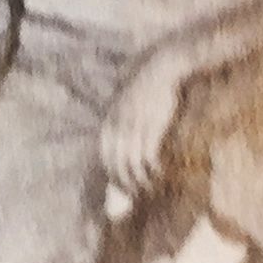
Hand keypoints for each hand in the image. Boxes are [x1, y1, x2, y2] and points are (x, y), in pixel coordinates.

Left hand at [101, 46, 188, 195]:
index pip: (104, 154)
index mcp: (109, 120)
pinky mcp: (152, 126)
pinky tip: (158, 174)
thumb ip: (117, 119)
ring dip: (139, 179)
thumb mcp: (123, 103)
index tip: (117, 185)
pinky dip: (151, 169)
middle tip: (134, 194)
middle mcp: (117, 125)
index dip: (110, 172)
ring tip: (148, 188)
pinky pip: (148, 155)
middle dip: (123, 182)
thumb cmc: (144, 87)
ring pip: (131, 163)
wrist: (158, 68)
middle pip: (115, 163)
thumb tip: (117, 136)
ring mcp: (134, 126)